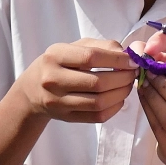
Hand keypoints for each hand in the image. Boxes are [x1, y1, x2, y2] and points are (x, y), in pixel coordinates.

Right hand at [15, 38, 138, 122]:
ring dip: (121, 94)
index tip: (133, 60)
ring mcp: (57, 102)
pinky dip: (114, 108)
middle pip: (97, 83)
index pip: (91, 57)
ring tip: (128, 85)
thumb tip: (131, 55)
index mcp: (55, 56)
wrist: (33, 90)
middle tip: (133, 74)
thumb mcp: (75, 47)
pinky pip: (97, 116)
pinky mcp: (65, 118)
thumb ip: (104, 46)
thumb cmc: (60, 63)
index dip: (117, 59)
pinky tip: (118, 98)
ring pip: (99, 103)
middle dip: (123, 78)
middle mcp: (52, 79)